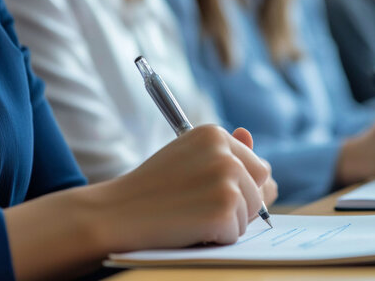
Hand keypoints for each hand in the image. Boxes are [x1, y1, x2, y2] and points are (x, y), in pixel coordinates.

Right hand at [3, 125, 273, 279]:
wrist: (113, 214)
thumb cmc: (150, 190)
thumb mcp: (188, 160)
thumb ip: (225, 153)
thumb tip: (250, 135)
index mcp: (214, 134)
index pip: (256, 166)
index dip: (238, 187)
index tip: (207, 192)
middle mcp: (225, 151)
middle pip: (261, 188)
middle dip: (239, 205)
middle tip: (197, 206)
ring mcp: (226, 178)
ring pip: (250, 213)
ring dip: (225, 223)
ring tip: (189, 215)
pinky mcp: (224, 207)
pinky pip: (236, 234)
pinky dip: (215, 239)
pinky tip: (188, 228)